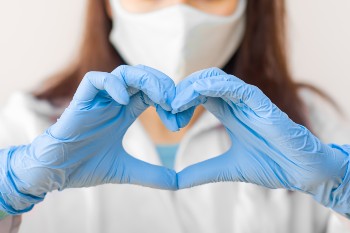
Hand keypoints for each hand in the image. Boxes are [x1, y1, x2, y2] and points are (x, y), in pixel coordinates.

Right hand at [0, 65, 183, 213]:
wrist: (55, 173)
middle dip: (164, 86)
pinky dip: (112, 85)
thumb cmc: (85, 166)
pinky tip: (125, 103)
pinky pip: (95, 80)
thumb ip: (152, 175)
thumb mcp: (127, 170)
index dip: (170, 102)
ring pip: (124, 73)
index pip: (153, 94)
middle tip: (176, 104)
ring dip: (146, 81)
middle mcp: (114, 102)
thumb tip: (179, 184)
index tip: (179, 122)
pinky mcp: (80, 102)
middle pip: (143, 78)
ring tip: (161, 99)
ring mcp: (98, 100)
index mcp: (125, 113)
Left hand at [173, 68, 349, 215]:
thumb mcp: (226, 169)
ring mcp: (248, 101)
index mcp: (228, 113)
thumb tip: (176, 181)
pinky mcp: (261, 103)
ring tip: (175, 102)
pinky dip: (214, 86)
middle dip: (181, 92)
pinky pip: (235, 86)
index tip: (169, 120)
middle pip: (201, 83)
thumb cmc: (271, 165)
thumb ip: (202, 171)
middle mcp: (236, 102)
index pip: (198, 95)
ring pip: (215, 78)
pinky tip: (196, 94)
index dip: (180, 103)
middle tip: (166, 109)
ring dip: (192, 86)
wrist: (301, 172)